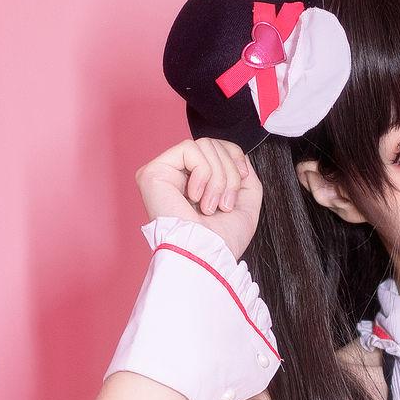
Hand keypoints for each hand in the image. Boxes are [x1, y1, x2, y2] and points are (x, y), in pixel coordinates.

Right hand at [136, 136, 262, 259]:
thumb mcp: (246, 203)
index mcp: (195, 181)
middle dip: (229, 174)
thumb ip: (244, 175)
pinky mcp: (153, 172)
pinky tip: (194, 197)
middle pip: (214, 144)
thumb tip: (238, 157)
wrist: (208, 256)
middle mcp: (178, 175)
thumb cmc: (222, 240)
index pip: (217, 147)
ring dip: (218, 178)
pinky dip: (203, 173)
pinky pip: (189, 149)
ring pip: (204, 144)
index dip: (235, 158)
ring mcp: (164, 172)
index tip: (243, 179)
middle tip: (223, 205)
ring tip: (210, 206)